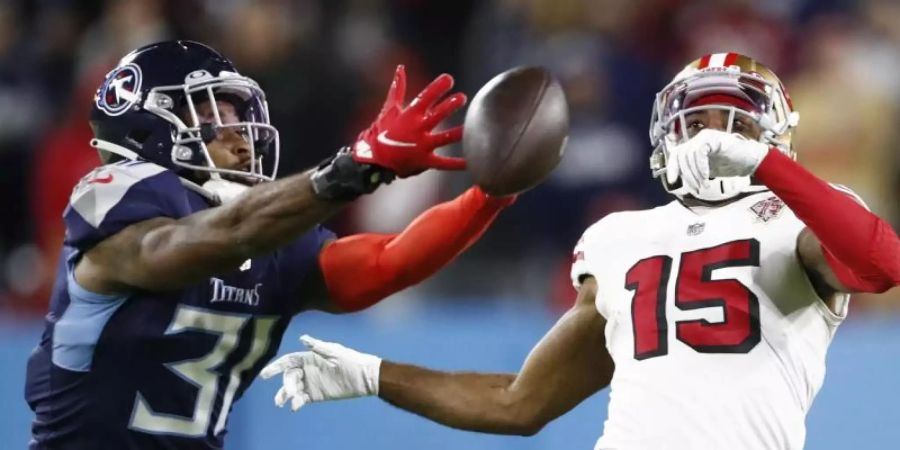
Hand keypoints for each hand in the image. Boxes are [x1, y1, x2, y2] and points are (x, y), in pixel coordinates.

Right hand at [259, 335, 381, 411]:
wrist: (364, 377)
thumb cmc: (350, 360)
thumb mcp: (334, 351)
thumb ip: (317, 347)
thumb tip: (302, 338)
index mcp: (309, 358)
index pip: (288, 362)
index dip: (275, 367)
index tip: (264, 374)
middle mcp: (307, 370)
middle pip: (289, 377)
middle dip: (285, 384)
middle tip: (290, 393)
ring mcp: (311, 383)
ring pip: (292, 389)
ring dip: (285, 395)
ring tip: (281, 403)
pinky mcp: (316, 395)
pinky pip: (302, 399)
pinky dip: (296, 403)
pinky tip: (295, 407)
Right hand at [352, 65, 466, 177]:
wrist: (373, 159)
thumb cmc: (381, 132)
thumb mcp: (389, 108)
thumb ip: (397, 88)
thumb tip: (401, 68)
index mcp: (410, 115)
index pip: (425, 97)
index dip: (437, 88)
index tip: (449, 79)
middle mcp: (417, 129)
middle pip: (437, 115)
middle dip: (449, 106)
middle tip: (462, 98)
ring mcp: (421, 146)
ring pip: (443, 138)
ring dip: (457, 132)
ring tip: (470, 127)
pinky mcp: (424, 161)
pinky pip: (443, 163)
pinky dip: (456, 164)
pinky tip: (470, 162)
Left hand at [665, 129, 770, 192]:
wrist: (751, 160)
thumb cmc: (731, 164)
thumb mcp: (707, 169)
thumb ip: (693, 170)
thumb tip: (679, 177)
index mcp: (695, 145)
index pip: (676, 154)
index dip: (672, 167)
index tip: (672, 181)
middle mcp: (698, 139)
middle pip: (681, 156)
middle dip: (687, 175)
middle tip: (696, 188)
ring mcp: (705, 137)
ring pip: (689, 155)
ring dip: (695, 174)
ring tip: (704, 185)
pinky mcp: (713, 138)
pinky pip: (699, 152)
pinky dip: (701, 166)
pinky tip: (706, 176)